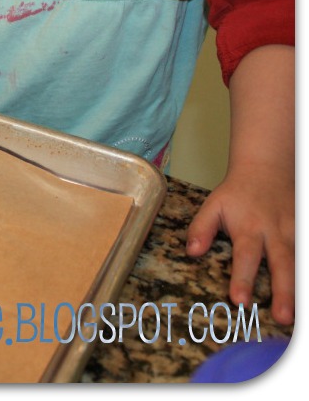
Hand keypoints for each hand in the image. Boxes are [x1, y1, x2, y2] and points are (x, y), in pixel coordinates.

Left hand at [186, 168, 294, 325]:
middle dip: (283, 292)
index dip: (242, 278)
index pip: (245, 257)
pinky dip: (308, 272)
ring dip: (300, 289)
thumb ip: (201, 229)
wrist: (267, 169)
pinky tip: (307, 296)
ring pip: (301, 263)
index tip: (239, 300)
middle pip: (282, 265)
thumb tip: (192, 252)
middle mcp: (276, 234)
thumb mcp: (213, 205)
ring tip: (299, 316)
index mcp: (249, 228)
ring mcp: (296, 233)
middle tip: (283, 318)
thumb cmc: (236, 193)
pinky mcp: (306, 232)